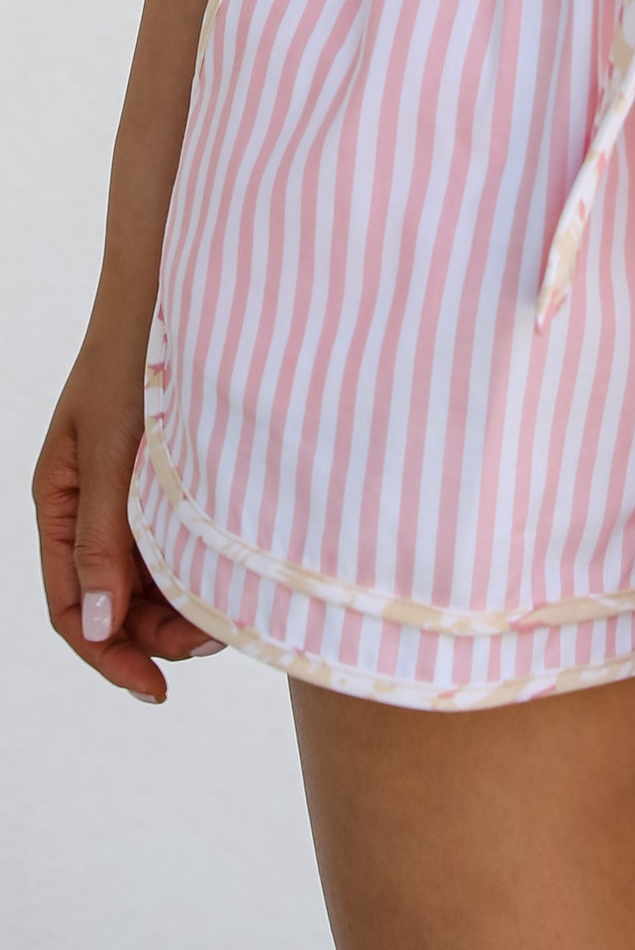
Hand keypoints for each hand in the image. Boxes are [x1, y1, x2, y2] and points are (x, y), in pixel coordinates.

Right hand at [33, 329, 224, 702]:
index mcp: (59, 503)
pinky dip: (198, 566)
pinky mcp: (169, 479)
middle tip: (215, 638)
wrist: (177, 289)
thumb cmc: (136, 358)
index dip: (109, 655)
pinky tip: (231, 571)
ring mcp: (130, 495)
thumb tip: (97, 627)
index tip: (156, 687)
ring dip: (183, 605)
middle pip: (113, 604)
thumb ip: (102, 537)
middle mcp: (91, 508)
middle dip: (157, 633)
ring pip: (149, 580)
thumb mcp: (115, 452)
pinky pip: (175, 543)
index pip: (70, 609)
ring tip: (230, 608)